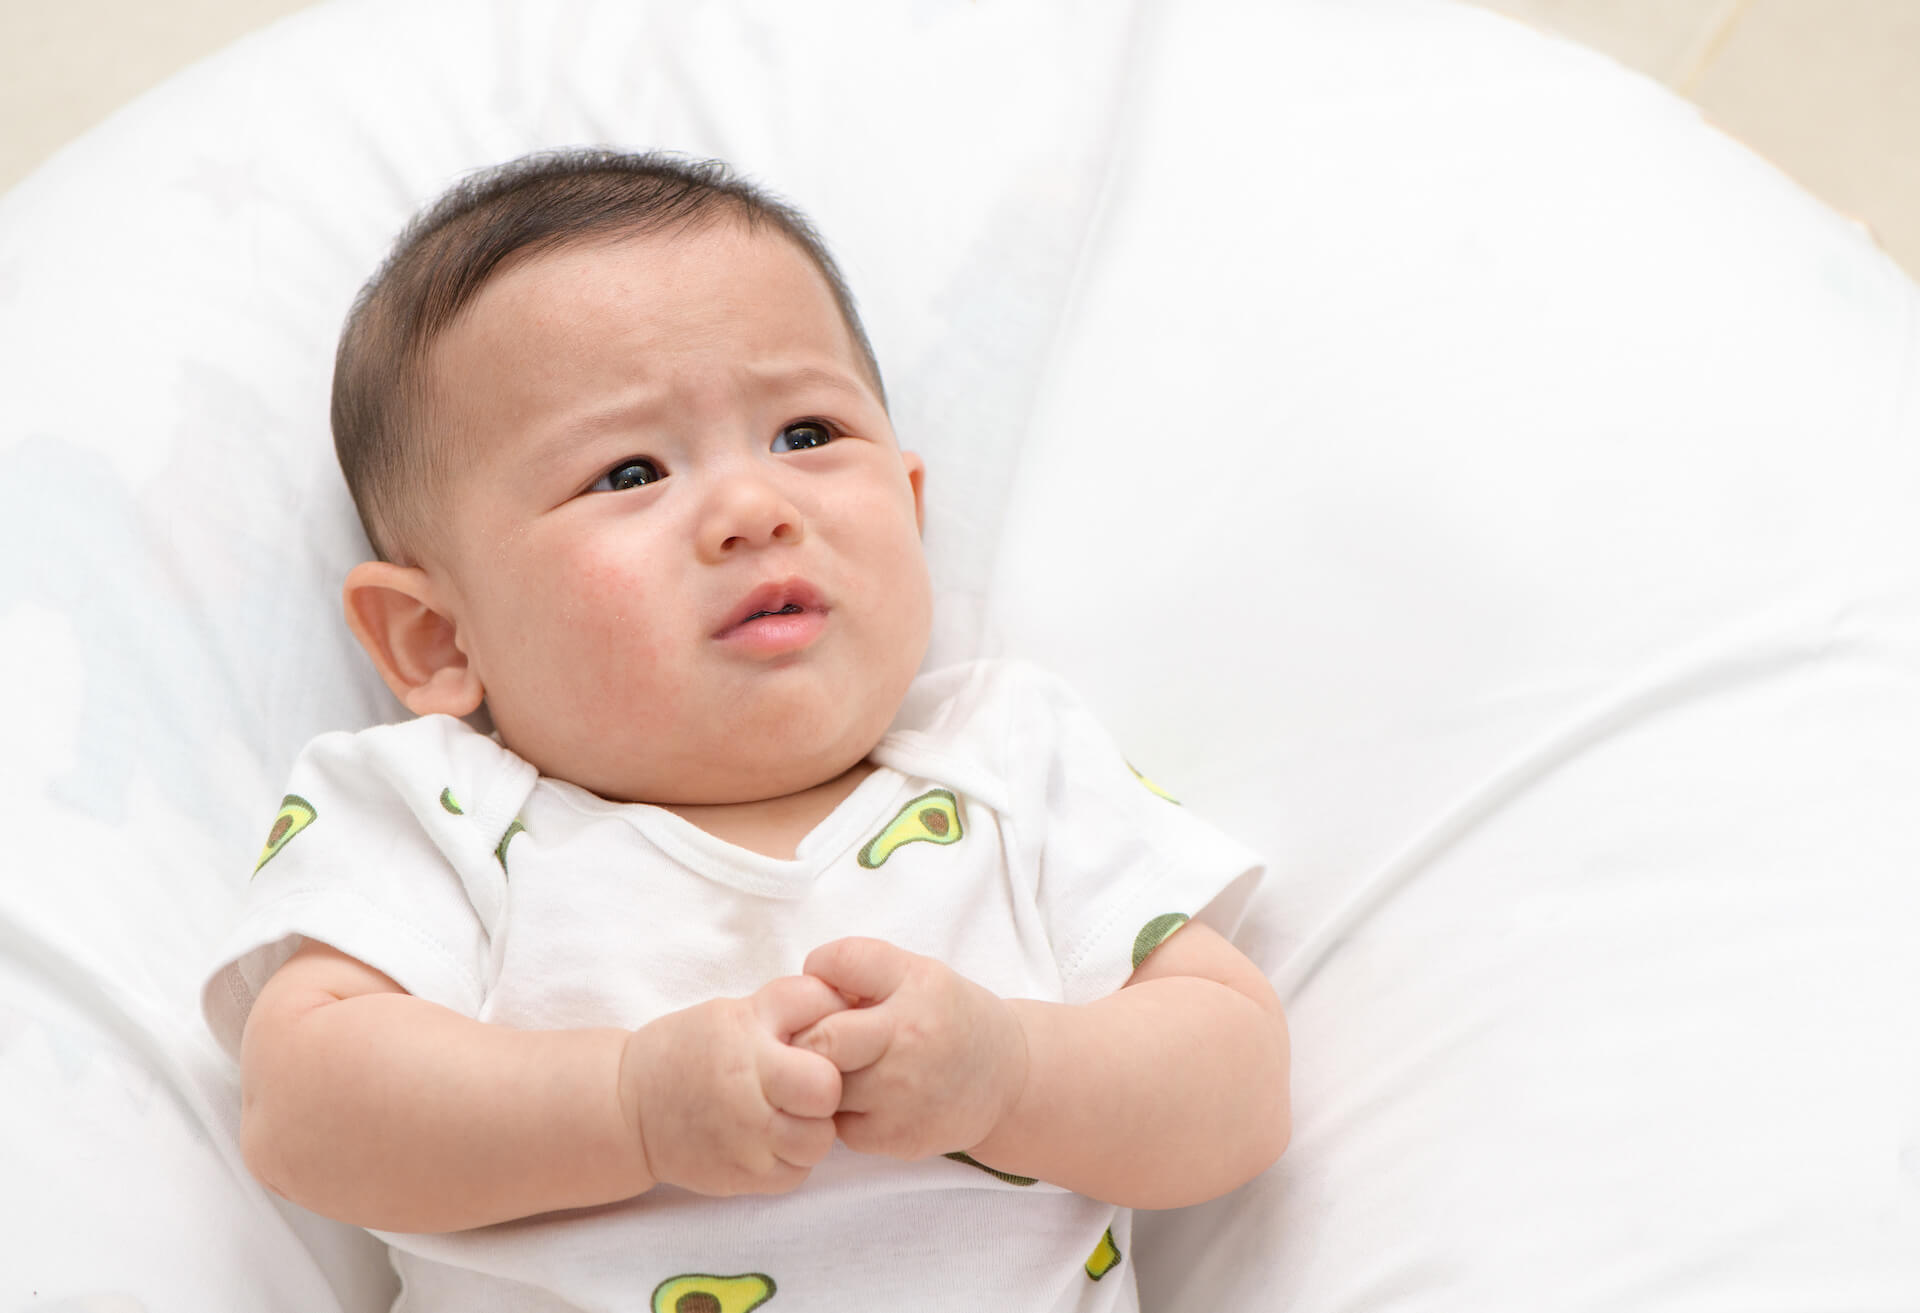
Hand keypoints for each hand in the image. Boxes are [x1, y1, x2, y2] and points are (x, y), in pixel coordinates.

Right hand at [618, 975, 846, 1196]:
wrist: (629, 1109)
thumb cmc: (689, 1050)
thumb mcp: (734, 1010)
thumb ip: (790, 1005)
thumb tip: (850, 1001)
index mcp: (746, 1036)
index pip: (820, 1014)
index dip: (832, 1022)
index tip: (818, 1036)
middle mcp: (747, 1087)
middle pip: (826, 1089)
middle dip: (826, 1085)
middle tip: (808, 1086)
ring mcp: (745, 1139)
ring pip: (818, 1140)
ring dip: (813, 1127)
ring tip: (790, 1116)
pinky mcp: (742, 1177)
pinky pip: (796, 1174)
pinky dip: (792, 1160)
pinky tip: (772, 1141)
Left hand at [793, 937, 1028, 1161]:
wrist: (1007, 1080)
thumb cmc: (950, 1020)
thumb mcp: (920, 974)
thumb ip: (865, 969)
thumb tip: (803, 983)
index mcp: (917, 986)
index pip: (840, 963)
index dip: (818, 973)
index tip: (826, 988)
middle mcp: (910, 1039)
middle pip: (821, 1038)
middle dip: (806, 1037)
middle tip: (812, 1038)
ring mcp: (903, 1094)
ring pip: (823, 1087)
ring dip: (821, 1078)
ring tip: (842, 1069)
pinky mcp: (897, 1136)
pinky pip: (838, 1125)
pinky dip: (840, 1114)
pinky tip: (864, 1100)